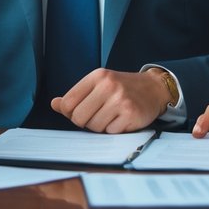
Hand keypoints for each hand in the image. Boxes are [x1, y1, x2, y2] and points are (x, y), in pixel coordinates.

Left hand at [51, 68, 168, 132]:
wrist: (153, 89)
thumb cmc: (121, 89)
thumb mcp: (98, 85)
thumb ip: (76, 96)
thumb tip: (55, 104)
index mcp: (97, 76)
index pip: (68, 102)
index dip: (71, 113)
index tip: (81, 111)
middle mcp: (109, 85)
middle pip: (79, 117)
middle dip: (86, 122)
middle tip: (97, 116)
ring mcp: (121, 99)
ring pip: (94, 127)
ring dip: (100, 127)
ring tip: (111, 116)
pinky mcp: (131, 114)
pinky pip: (110, 132)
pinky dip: (114, 130)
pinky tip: (121, 120)